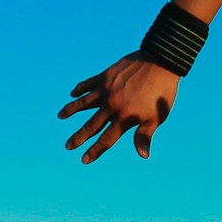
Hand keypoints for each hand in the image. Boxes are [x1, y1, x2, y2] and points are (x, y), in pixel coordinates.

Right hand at [59, 55, 178, 162]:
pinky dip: (80, 88)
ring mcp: (106, 89)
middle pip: (91, 125)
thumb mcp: (157, 116)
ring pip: (83, 103)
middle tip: (68, 145)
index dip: (95, 150)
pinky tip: (73, 93)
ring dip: (71, 110)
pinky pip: (88, 83)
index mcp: (124, 117)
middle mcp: (111, 105)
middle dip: (79, 137)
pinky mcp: (106, 76)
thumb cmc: (162, 92)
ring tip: (60, 116)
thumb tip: (143, 156)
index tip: (84, 160)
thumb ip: (144, 135)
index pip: (106, 139)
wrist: (161, 62)